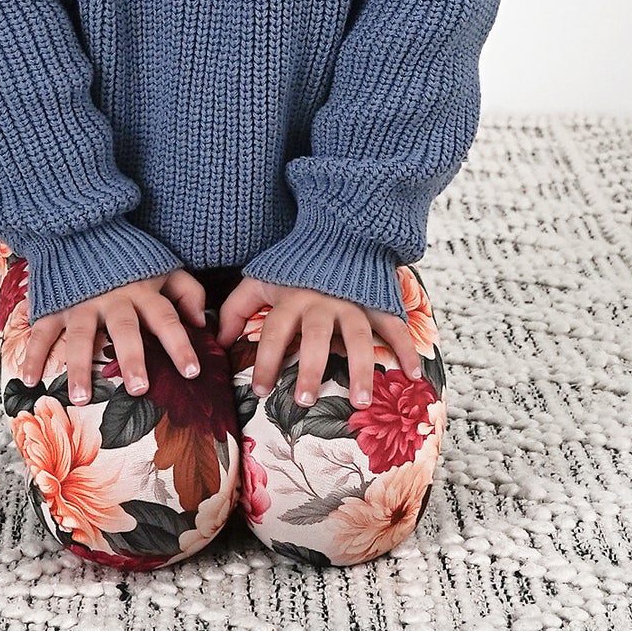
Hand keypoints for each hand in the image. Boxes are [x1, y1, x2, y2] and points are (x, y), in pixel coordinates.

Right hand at [18, 269, 205, 404]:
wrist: (83, 227)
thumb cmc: (128, 257)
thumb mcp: (163, 265)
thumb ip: (187, 291)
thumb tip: (201, 323)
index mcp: (142, 289)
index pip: (166, 318)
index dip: (180, 344)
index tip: (192, 372)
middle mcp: (113, 297)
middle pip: (124, 329)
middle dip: (132, 358)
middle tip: (139, 388)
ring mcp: (80, 301)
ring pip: (80, 335)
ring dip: (79, 366)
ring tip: (82, 397)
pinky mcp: (54, 303)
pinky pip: (42, 330)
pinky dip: (33, 354)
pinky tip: (30, 379)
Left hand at [214, 276, 422, 409]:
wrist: (336, 229)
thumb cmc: (295, 265)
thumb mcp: (261, 278)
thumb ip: (237, 307)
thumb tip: (219, 342)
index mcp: (291, 297)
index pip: (273, 332)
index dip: (265, 362)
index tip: (261, 391)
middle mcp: (322, 300)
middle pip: (314, 337)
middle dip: (309, 369)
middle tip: (304, 401)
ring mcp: (353, 301)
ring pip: (357, 335)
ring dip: (360, 368)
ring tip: (360, 400)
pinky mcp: (377, 300)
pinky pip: (394, 324)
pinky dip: (405, 347)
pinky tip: (412, 373)